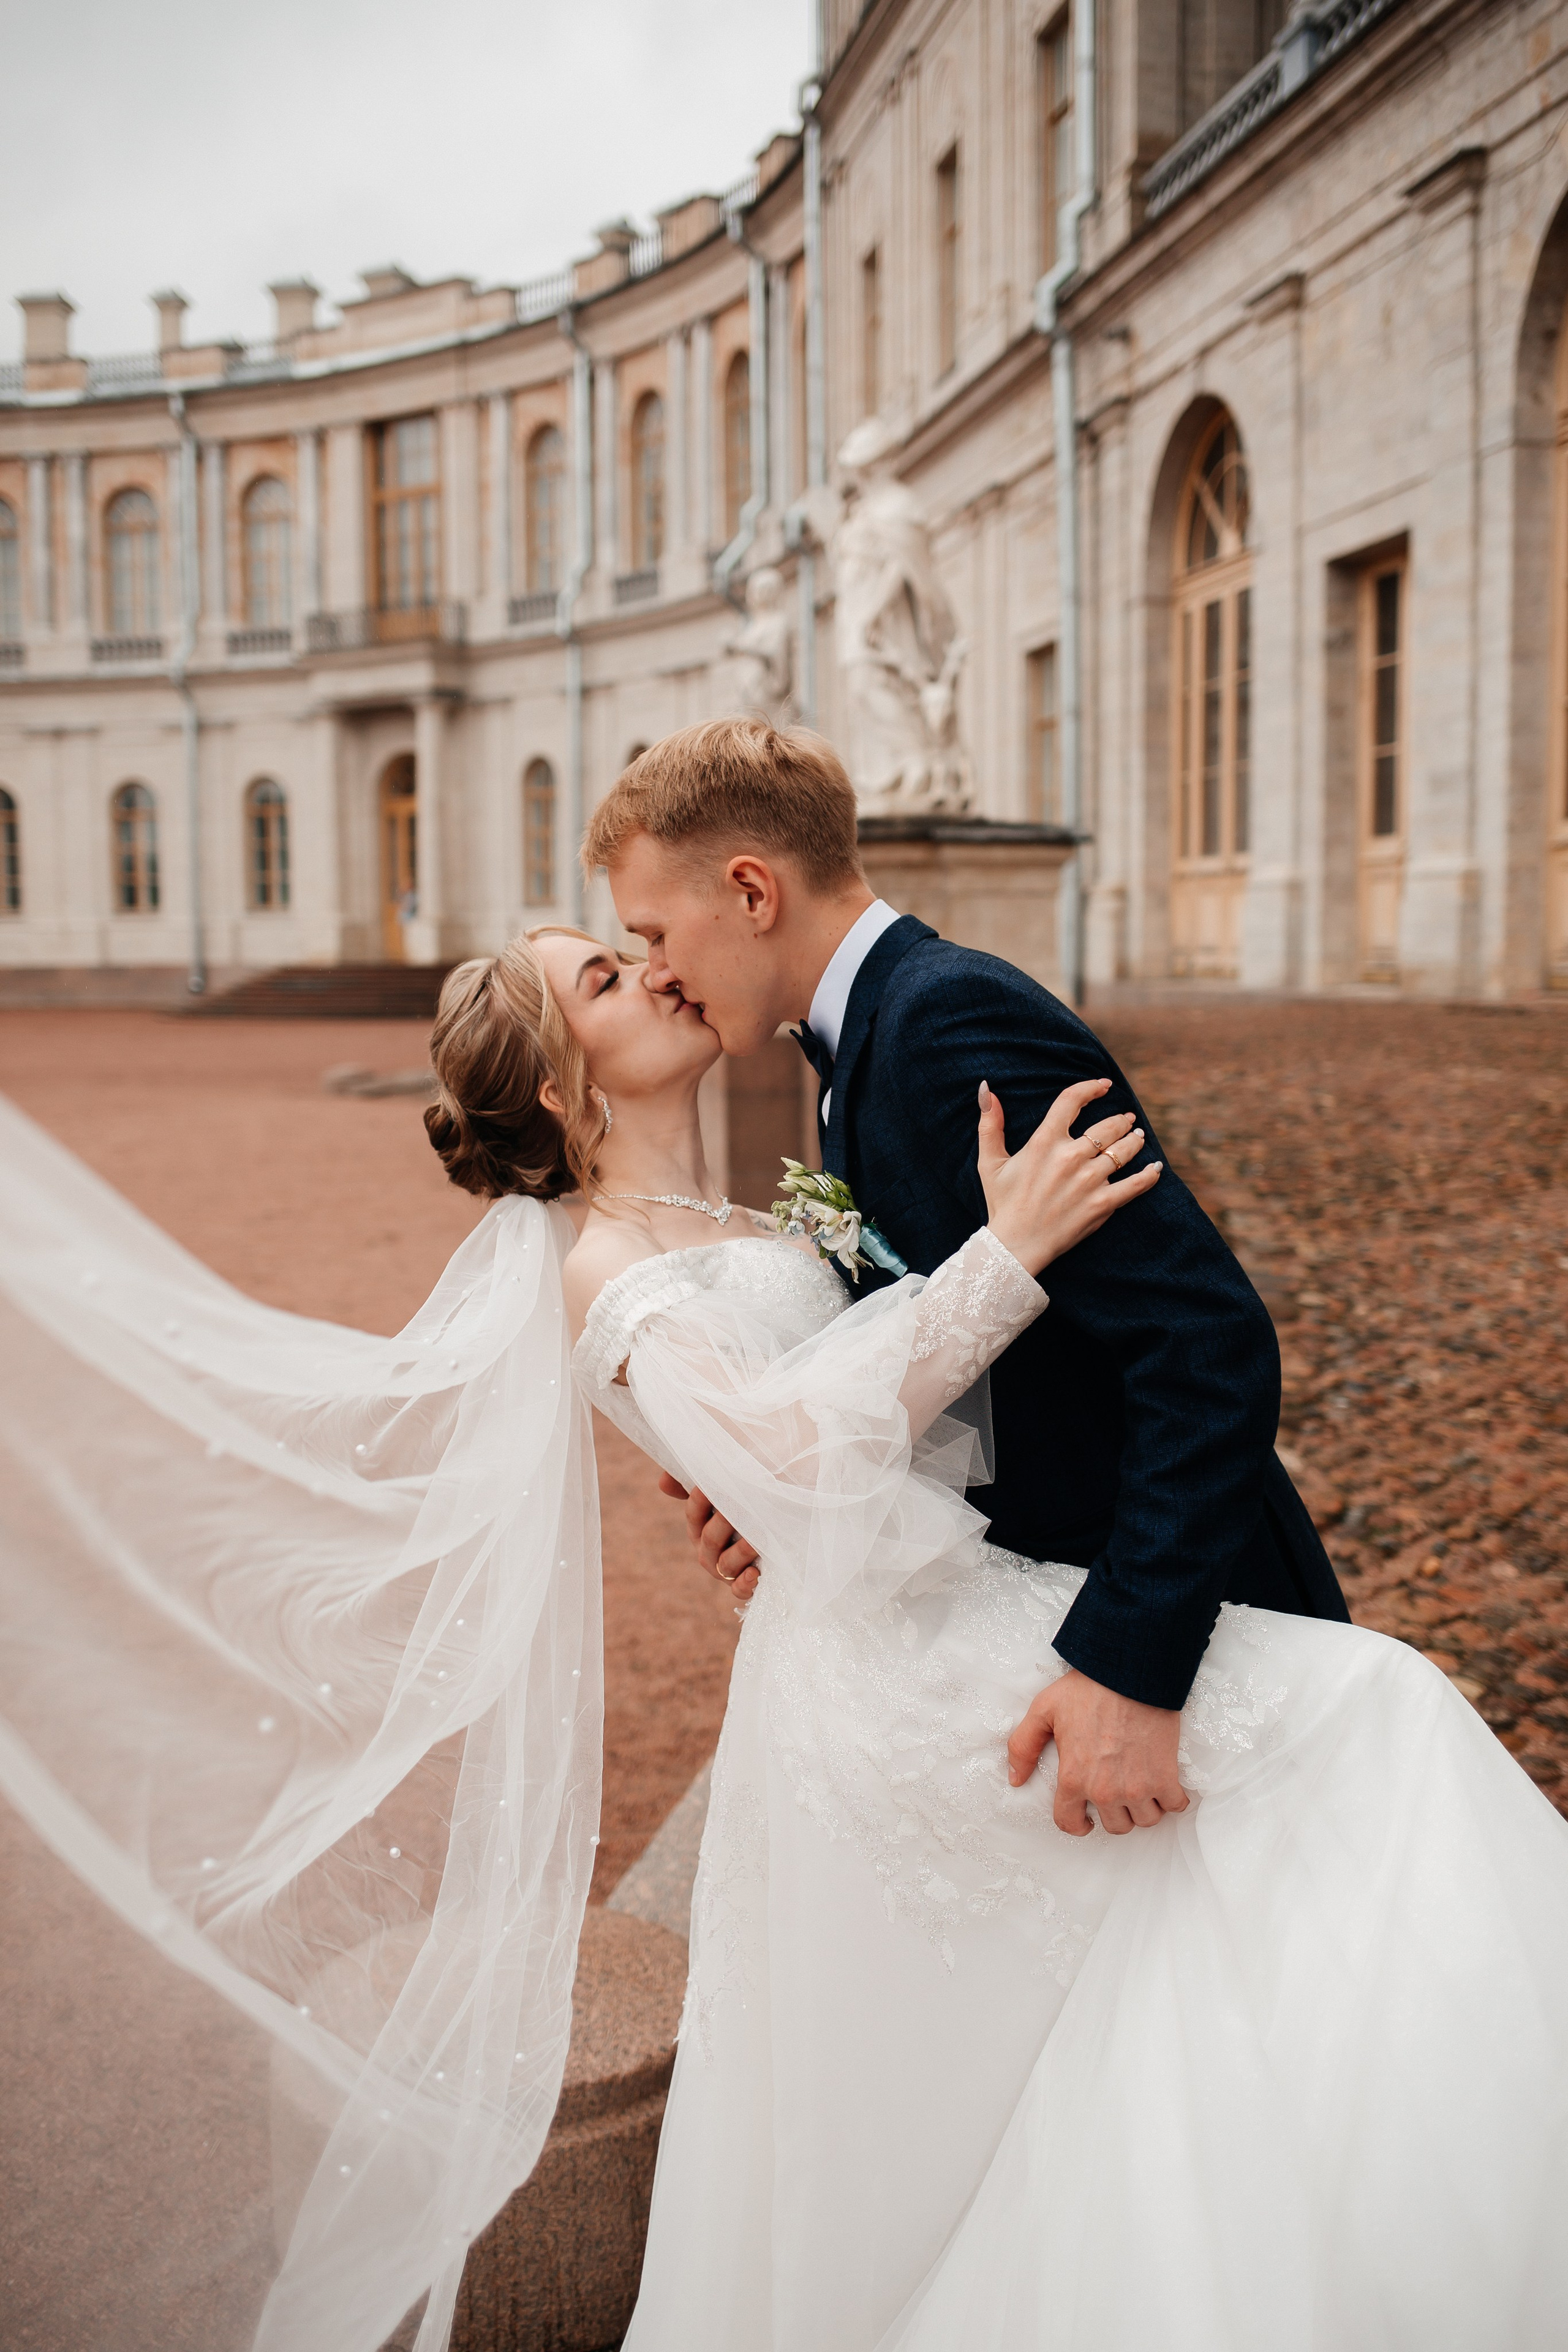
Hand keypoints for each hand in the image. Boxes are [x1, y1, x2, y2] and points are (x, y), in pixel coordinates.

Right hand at [657, 1472, 760, 1600]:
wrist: (793, 1512)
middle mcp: (711, 1547)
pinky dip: (744, 1584)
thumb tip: (664, 1483)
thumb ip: (699, 1475)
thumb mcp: (733, 1475)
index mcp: (702, 1522)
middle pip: (709, 1540)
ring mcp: (728, 1566)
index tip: (709, 1487)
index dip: (700, 1502)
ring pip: (724, 1565)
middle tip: (739, 1509)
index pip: (694, 1514)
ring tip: (756, 1541)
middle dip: (724, 1524)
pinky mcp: (748, 1581)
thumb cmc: (758, 1489)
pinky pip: (739, 1590)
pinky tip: (755, 1573)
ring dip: (739, 1553)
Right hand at [978, 1076, 1161, 1277]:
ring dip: (1134, 1139)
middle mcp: (1071, 1157)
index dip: (1090, 1087)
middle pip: (1107, 1125)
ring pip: (1123, 1150)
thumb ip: (990, 1124)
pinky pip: (1135, 1185)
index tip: (1103, 1085)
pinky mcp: (1103, 1204)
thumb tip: (986, 1088)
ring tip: (1138, 1135)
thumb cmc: (1002, 1203)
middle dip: (1120, 1119)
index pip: (1072, 1100)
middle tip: (1126, 1118)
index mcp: (1045, 1142)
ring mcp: (1090, 1180)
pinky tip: (1156, 1168)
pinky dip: (1149, 1175)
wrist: (1016, 1245)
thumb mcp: (990, 1162)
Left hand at [1007, 1668, 1188, 1835]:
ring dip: (1143, 1807)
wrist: (1130, 1672)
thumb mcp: (1043, 1710)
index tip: (1085, 1820)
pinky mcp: (1165, 1777)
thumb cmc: (1088, 1688)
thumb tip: (1015, 1779)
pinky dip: (1172, 1798)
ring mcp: (1137, 1787)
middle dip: (1114, 1813)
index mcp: (1073, 1778)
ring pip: (1145, 1820)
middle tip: (1115, 1791)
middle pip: (1115, 1826)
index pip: (1069, 1823)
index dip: (1076, 1824)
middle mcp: (1105, 1791)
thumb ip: (1023, 1747)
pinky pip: (1174, 1806)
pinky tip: (1164, 1783)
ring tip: (1139, 1786)